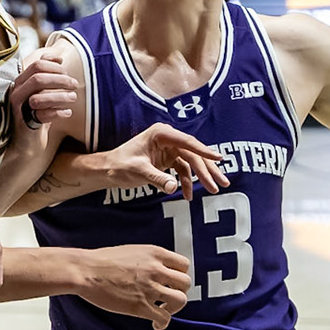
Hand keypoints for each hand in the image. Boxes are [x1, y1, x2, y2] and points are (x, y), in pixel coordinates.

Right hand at [8, 47, 79, 127]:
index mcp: (20, 81)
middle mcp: (16, 93)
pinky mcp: (24, 123)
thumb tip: (58, 56)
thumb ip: (46, 72)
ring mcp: (19, 108)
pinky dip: (58, 112)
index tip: (67, 73)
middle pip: (38, 78)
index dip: (55, 67)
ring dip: (60, 96)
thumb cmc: (36, 112)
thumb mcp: (40, 90)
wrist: (26, 140)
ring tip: (73, 97)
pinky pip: (43, 115)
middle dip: (60, 79)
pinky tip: (67, 113)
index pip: (37, 65)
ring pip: (39, 97)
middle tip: (75, 84)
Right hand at [75, 244, 191, 328]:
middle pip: (185, 283)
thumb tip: (156, 270)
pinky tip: (156, 324)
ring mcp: (149, 288)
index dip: (179, 275)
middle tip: (167, 297)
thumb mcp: (132, 251)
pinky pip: (164, 318)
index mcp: (154, 253)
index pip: (184, 264)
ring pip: (180, 300)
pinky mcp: (140, 306)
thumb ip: (148, 259)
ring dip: (174, 308)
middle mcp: (156, 269)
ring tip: (163, 310)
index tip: (172, 282)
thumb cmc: (101, 261)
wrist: (85, 271)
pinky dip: (163, 323)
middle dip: (179, 291)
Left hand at [97, 122, 228, 197]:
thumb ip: (157, 179)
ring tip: (214, 190)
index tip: (220, 158)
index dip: (205, 151)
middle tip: (221, 184)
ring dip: (202, 176)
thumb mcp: (138, 172)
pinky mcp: (168, 159)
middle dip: (207, 170)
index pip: (187, 142)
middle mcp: (168, 138)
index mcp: (161, 134)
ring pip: (192, 162)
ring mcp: (169, 148)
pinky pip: (183, 170)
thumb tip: (173, 188)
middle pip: (193, 153)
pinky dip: (187, 182)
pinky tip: (189, 195)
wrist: (108, 169)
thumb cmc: (120, 166)